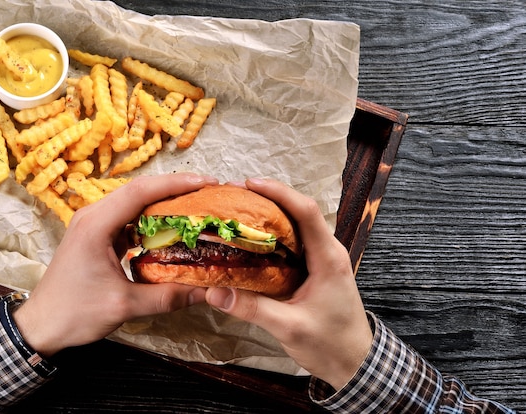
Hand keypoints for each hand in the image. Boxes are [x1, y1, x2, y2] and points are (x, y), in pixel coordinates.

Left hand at [13, 173, 218, 356]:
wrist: (41, 325)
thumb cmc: (74, 313)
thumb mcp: (124, 306)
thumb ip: (167, 297)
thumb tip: (205, 291)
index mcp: (95, 225)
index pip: (140, 192)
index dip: (176, 184)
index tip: (206, 183)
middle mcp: (93, 216)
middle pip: (139, 191)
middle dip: (175, 189)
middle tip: (208, 194)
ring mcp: (93, 224)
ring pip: (135, 203)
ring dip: (164, 203)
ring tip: (196, 207)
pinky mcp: (97, 235)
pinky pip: (129, 219)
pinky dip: (152, 220)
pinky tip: (172, 229)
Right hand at [206, 178, 372, 389]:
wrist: (355, 363)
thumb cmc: (331, 344)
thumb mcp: (289, 327)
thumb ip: (252, 308)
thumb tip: (213, 291)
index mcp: (328, 258)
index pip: (306, 211)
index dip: (279, 192)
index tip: (250, 183)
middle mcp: (327, 251)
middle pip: (298, 212)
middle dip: (267, 199)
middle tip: (233, 196)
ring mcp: (321, 260)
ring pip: (294, 227)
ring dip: (267, 216)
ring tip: (235, 212)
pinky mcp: (313, 270)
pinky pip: (291, 244)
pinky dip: (269, 236)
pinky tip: (247, 240)